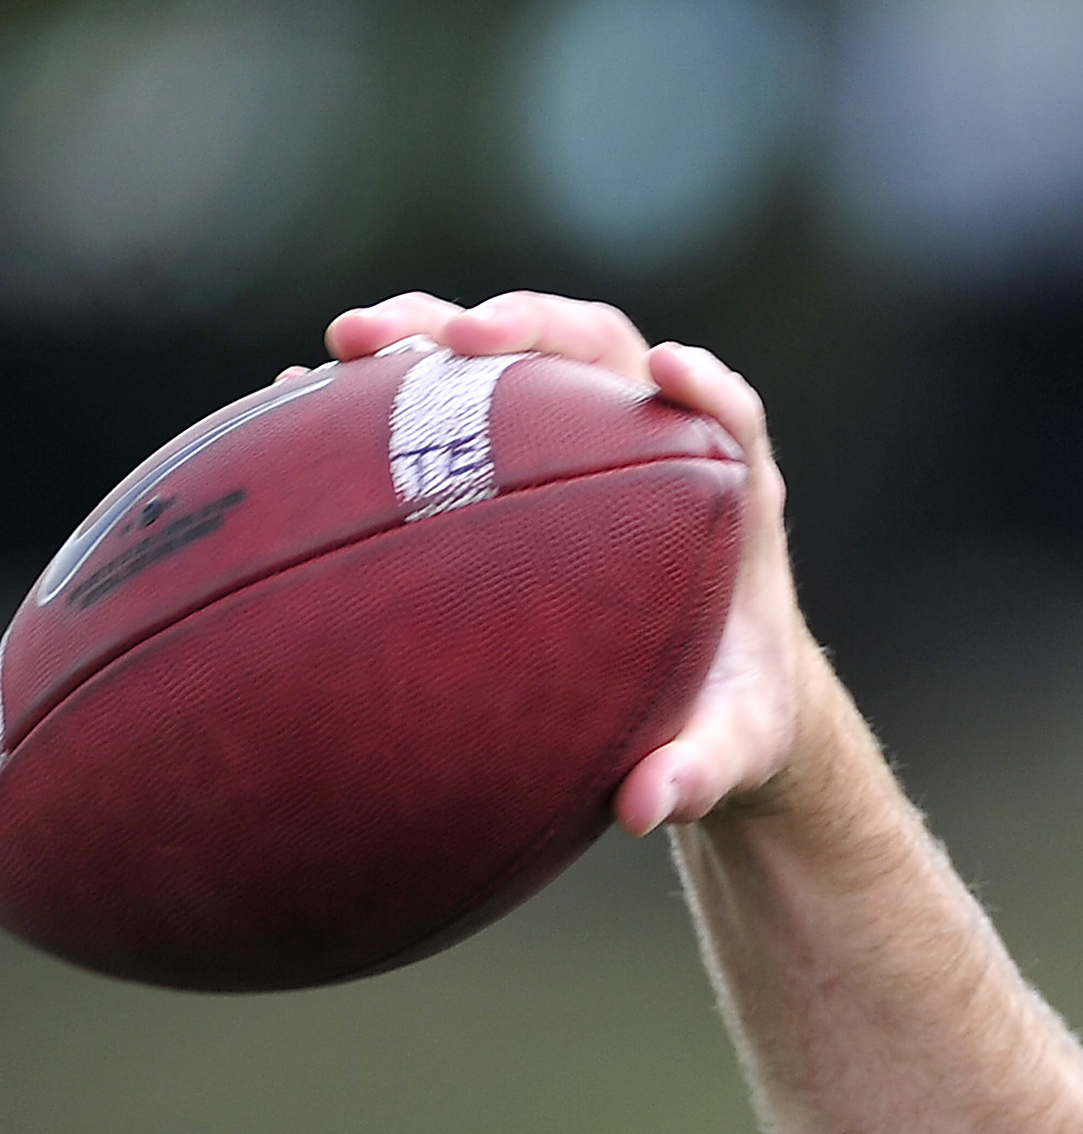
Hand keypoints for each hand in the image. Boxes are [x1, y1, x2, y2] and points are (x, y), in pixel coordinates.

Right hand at [318, 290, 824, 833]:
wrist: (709, 702)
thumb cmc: (732, 717)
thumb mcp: (731, 752)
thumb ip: (701, 771)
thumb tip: (648, 806)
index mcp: (731, 497)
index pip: (728, 415)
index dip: (704, 385)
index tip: (670, 374)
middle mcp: (660, 445)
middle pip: (601, 351)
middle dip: (528, 328)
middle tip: (453, 339)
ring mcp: (588, 436)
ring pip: (516, 360)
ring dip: (433, 335)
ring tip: (344, 344)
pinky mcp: (523, 452)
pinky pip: (455, 403)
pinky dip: (390, 393)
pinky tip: (300, 398)